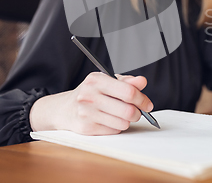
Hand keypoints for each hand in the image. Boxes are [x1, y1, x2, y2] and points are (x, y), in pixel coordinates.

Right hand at [30, 73, 152, 134]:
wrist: (64, 109)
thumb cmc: (90, 93)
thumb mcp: (106, 81)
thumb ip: (126, 81)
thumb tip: (142, 81)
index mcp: (96, 80)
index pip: (128, 91)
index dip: (142, 99)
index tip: (147, 104)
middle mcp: (89, 96)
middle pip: (128, 110)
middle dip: (137, 113)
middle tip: (137, 112)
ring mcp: (87, 113)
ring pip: (123, 123)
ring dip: (126, 121)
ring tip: (120, 115)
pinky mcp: (86, 128)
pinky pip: (114, 131)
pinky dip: (116, 127)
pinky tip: (109, 121)